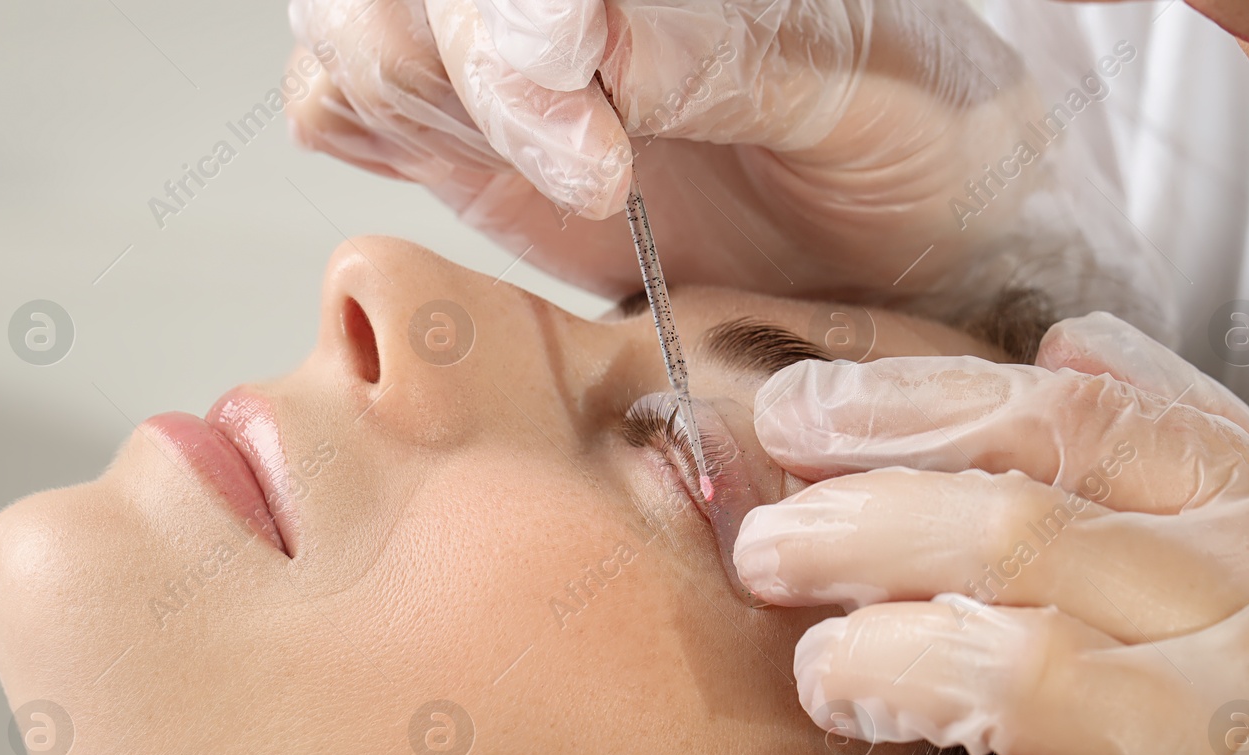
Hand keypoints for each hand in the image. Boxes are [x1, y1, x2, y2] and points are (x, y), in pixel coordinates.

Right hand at [285, 0, 1155, 320]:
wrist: (894, 232)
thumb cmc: (915, 154)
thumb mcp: (876, 105)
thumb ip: (736, 59)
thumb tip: (590, 39)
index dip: (518, 57)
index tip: (595, 166)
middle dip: (464, 89)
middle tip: (594, 184)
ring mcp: (502, 42)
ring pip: (346, 29)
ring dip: (424, 117)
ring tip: (570, 178)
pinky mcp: (459, 113)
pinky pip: (333, 96)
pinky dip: (375, 137)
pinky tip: (495, 171)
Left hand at [733, 312, 1248, 754]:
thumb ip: (1190, 452)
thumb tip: (1067, 344)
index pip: (1068, 430)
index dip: (908, 411)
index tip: (793, 417)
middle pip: (1018, 534)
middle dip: (859, 528)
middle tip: (766, 553)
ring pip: (1020, 668)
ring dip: (887, 662)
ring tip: (826, 677)